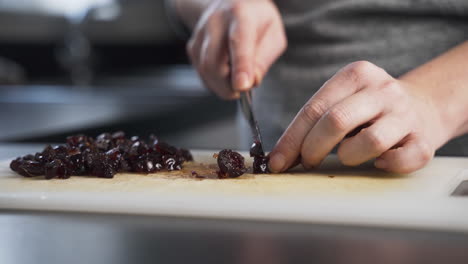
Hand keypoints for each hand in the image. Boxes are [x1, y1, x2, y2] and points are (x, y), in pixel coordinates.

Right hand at [186, 0, 285, 98]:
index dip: (241, 66)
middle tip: (242, 91)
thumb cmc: (256, 20)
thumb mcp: (273, 35)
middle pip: (214, 61)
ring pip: (205, 69)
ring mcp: (200, 34)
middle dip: (228, 85)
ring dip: (221, 86)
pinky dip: (214, 82)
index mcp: (241, 15)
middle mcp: (216, 22)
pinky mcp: (193, 47)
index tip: (243, 86)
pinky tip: (225, 77)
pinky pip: (201, 72)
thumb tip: (251, 82)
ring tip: (235, 83)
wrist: (230, 3)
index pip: (239, 42)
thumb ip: (264, 59)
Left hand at [269, 61, 448, 173]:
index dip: (291, 139)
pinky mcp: (424, 138)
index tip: (277, 162)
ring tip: (348, 154)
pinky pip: (403, 159)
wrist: (423, 106)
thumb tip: (279, 155)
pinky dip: (387, 165)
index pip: (314, 109)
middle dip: (312, 149)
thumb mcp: (342, 101)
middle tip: (307, 162)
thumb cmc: (368, 110)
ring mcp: (405, 113)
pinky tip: (379, 162)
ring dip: (350, 156)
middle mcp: (382, 90)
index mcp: (355, 75)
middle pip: (337, 121)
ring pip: (370, 141)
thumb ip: (314, 121)